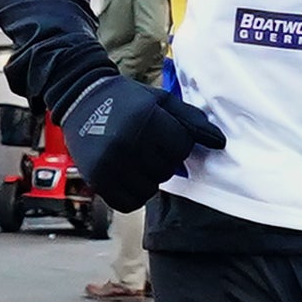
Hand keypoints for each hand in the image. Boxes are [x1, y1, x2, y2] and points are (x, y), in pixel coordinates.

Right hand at [61, 72, 222, 207]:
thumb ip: (191, 120)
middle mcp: (127, 144)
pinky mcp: (97, 179)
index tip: (164, 133)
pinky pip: (129, 203)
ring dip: (149, 178)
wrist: (82, 98)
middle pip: (167, 169)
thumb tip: (220, 142)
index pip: (182, 148)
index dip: (178, 142)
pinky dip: (133, 193)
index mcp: (146, 120)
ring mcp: (110, 164)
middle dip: (162, 159)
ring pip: (150, 189)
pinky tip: (127, 175)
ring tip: (136, 158)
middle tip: (147, 144)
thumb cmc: (127, 99)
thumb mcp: (161, 101)